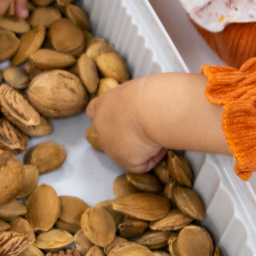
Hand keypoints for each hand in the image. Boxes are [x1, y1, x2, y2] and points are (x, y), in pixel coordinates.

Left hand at [87, 73, 229, 170]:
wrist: (153, 108)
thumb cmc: (150, 93)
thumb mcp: (138, 91)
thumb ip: (134, 101)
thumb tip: (149, 108)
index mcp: (101, 104)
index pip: (94, 111)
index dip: (108, 116)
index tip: (124, 116)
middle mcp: (100, 125)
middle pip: (108, 134)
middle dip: (125, 135)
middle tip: (147, 129)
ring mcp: (109, 145)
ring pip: (125, 151)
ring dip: (140, 147)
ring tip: (159, 135)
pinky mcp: (124, 160)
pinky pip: (141, 164)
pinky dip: (153, 157)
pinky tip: (162, 145)